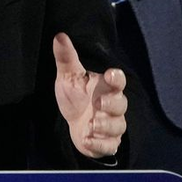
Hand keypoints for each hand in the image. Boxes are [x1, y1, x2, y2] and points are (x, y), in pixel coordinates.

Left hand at [52, 33, 126, 159]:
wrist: (74, 124)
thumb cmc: (75, 96)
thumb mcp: (68, 77)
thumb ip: (66, 58)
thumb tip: (59, 36)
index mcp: (106, 87)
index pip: (118, 80)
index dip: (117, 78)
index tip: (110, 75)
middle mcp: (113, 106)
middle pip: (122, 104)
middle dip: (112, 104)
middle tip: (98, 103)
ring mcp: (112, 125)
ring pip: (118, 126)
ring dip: (106, 126)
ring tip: (90, 125)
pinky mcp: (108, 142)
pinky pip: (110, 145)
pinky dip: (100, 144)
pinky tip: (87, 139)